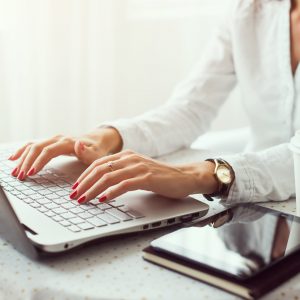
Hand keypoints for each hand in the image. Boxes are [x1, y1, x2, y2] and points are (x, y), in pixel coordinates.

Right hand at [8, 128, 122, 179]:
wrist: (98, 140)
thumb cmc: (98, 149)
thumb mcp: (97, 153)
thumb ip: (88, 152)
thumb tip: (78, 144)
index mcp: (68, 142)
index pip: (49, 151)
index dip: (39, 161)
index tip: (31, 173)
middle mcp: (58, 139)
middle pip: (37, 148)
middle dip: (27, 162)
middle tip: (20, 176)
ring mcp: (54, 140)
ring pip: (33, 146)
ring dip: (23, 158)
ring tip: (15, 172)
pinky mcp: (51, 143)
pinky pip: (34, 145)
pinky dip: (23, 151)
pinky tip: (14, 158)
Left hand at [69, 150, 218, 203]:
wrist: (184, 176)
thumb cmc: (160, 177)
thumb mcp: (138, 171)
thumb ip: (122, 173)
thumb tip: (102, 185)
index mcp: (126, 155)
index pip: (99, 163)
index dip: (84, 176)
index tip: (75, 187)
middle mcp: (130, 158)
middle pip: (100, 169)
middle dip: (84, 183)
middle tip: (74, 196)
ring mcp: (138, 167)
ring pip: (109, 176)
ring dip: (93, 189)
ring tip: (83, 199)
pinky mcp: (146, 177)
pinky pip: (124, 184)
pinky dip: (111, 192)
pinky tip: (103, 199)